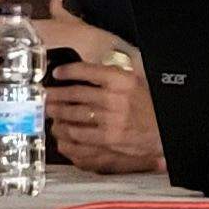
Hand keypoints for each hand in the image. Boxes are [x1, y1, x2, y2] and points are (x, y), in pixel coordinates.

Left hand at [45, 63, 163, 173]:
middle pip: (76, 93)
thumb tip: (86, 71)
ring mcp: (111, 119)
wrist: (162, 131)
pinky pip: (80, 132)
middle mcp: (115, 97)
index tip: (58, 73)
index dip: (69, 71)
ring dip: (58, 112)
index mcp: (122, 80)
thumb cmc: (148, 107)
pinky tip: (61, 128)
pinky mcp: (108, 137)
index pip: (89, 70)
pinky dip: (67, 130)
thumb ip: (112, 76)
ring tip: (49, 110)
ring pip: (74, 113)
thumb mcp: (134, 83)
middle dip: (56, 94)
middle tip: (46, 94)